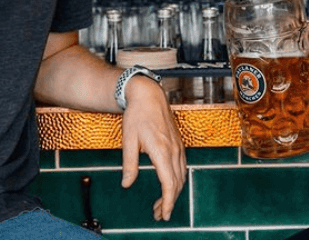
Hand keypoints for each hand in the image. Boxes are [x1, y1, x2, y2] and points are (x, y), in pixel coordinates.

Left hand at [120, 76, 186, 221]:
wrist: (149, 94)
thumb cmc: (137, 115)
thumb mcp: (128, 140)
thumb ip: (129, 164)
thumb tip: (127, 184)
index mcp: (161, 151)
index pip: (169, 183)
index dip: (168, 202)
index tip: (164, 214)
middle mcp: (173, 150)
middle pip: (177, 183)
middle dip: (170, 201)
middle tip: (159, 214)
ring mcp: (178, 146)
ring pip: (181, 176)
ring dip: (174, 192)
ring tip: (162, 204)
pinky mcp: (178, 143)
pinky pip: (182, 166)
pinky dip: (177, 180)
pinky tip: (169, 184)